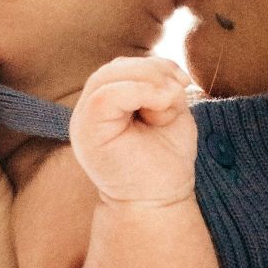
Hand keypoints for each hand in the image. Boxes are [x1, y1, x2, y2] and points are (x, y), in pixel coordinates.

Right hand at [68, 56, 197, 207]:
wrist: (157, 202)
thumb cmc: (165, 160)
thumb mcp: (168, 112)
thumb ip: (161, 86)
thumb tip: (161, 72)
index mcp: (108, 104)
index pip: (124, 68)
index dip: (155, 65)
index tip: (184, 82)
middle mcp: (90, 109)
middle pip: (115, 67)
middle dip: (153, 71)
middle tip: (179, 89)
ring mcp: (84, 120)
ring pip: (108, 76)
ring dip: (148, 80)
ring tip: (170, 100)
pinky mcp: (86, 132)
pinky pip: (105, 96)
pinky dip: (138, 90)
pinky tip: (161, 103)